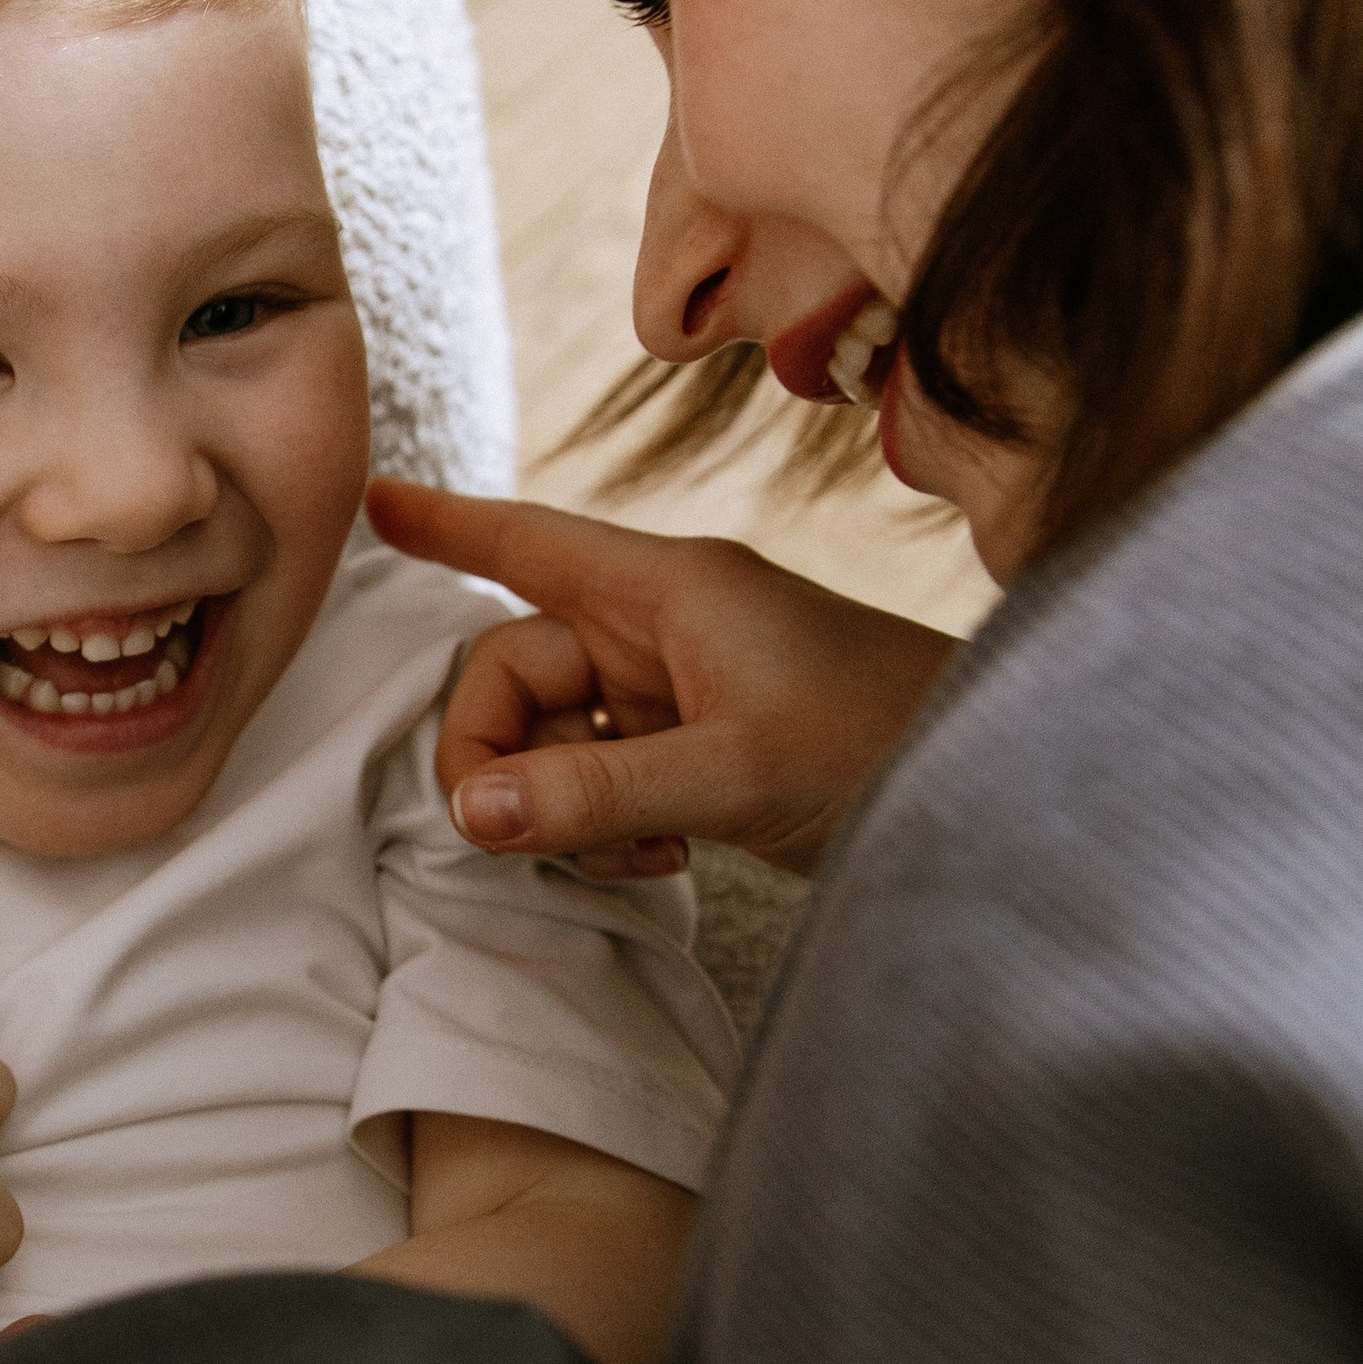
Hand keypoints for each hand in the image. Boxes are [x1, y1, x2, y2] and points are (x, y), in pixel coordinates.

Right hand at [370, 477, 956, 881]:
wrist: (987, 789)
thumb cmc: (881, 746)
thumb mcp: (732, 771)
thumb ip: (596, 791)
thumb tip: (471, 811)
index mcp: (670, 592)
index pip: (531, 542)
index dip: (449, 526)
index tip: (374, 504)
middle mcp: (663, 629)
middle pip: (516, 668)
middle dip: (502, 752)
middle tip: (516, 830)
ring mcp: (678, 691)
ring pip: (552, 736)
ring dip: (562, 804)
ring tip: (640, 851)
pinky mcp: (697, 747)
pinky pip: (600, 777)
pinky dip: (607, 824)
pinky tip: (666, 859)